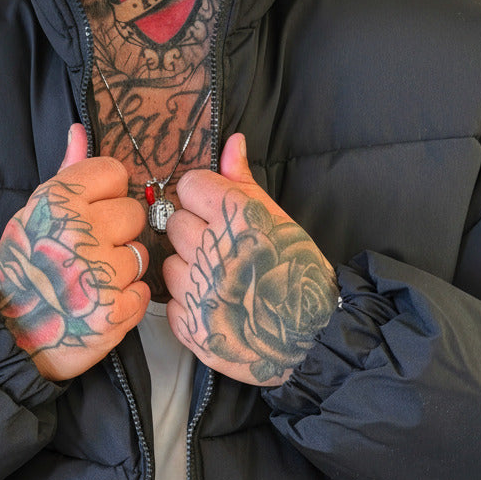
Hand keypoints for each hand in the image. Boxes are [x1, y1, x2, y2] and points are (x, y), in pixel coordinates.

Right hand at [0, 124, 149, 380]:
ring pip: (140, 255)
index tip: (91, 213)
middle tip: (88, 253)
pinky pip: (143, 293)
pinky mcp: (115, 313)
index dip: (107, 195)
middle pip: (134, 213)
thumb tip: (80, 130)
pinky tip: (100, 304)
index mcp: (58, 202)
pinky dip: (126, 302)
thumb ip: (67, 173)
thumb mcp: (34, 214)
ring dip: (122, 270)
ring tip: (91, 281)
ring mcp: (100, 275)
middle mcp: (80, 233)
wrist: (7, 334)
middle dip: (117, 233)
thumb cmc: (23, 269)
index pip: (115, 173)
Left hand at [163, 134, 338, 385]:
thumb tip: (232, 142)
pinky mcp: (191, 326)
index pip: (190, 186)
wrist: (310, 337)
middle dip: (195, 233)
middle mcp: (215, 251)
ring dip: (189, 270)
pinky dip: (188, 305)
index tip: (215, 211)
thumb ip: (245, 182)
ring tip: (219, 280)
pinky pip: (171, 301)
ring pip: (170, 263)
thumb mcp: (278, 220)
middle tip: (221, 249)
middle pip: (175, 223)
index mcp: (239, 219)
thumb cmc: (297, 274)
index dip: (202, 197)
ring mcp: (200, 291)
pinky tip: (216, 306)